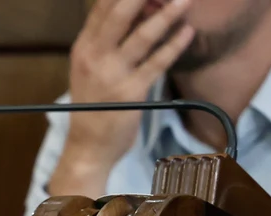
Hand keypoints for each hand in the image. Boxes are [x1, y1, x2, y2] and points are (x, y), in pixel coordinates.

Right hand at [49, 0, 195, 196]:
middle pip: (119, 12)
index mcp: (83, 48)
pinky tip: (188, 32)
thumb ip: (108, 41)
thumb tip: (140, 9)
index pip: (102, 7)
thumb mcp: (90, 68)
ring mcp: (111, 74)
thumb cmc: (93, 104)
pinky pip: (157, 63)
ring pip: (142, 35)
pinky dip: (174, 45)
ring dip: (167, 14)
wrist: (88, 146)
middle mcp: (93, 57)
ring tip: (186, 0)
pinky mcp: (131, 91)